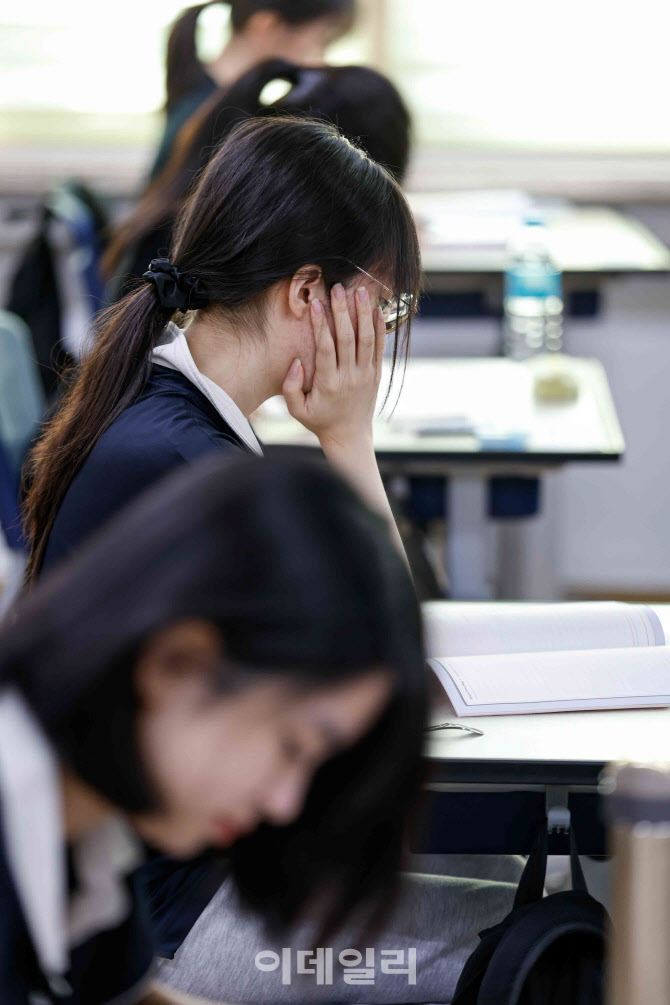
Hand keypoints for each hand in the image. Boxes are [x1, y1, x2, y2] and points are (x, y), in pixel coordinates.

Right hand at [282, 284, 384, 450]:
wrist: (349, 436)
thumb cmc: (319, 420)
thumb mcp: (297, 410)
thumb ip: (290, 387)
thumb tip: (296, 361)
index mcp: (328, 383)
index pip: (325, 347)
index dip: (320, 324)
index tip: (315, 304)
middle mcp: (349, 376)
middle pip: (347, 337)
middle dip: (342, 310)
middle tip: (337, 288)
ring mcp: (365, 375)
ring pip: (366, 339)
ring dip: (363, 313)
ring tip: (360, 291)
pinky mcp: (376, 374)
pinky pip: (379, 348)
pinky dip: (379, 328)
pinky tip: (377, 310)